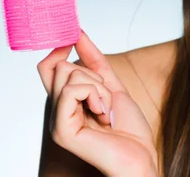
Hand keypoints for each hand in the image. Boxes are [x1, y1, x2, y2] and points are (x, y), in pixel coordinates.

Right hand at [37, 31, 158, 176]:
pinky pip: (70, 90)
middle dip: (91, 74)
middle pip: (59, 65)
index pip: (48, 66)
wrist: (142, 156)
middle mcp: (57, 111)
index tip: (75, 36)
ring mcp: (57, 121)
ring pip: (67, 72)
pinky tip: (103, 114)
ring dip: (98, 86)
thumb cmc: (129, 128)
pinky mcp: (61, 130)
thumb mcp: (111, 84)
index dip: (60, 48)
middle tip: (105, 99)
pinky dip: (94, 95)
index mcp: (65, 102)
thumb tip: (77, 33)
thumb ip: (94, 60)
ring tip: (106, 110)